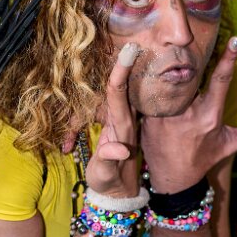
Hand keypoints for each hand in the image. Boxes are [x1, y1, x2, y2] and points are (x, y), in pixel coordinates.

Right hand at [84, 43, 140, 196]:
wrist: (119, 194)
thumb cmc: (110, 183)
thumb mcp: (106, 174)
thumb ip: (110, 159)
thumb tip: (118, 148)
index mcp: (122, 129)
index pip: (118, 96)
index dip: (120, 75)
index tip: (127, 54)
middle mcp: (124, 122)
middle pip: (123, 89)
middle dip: (124, 67)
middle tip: (130, 42)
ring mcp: (122, 124)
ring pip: (121, 94)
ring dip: (123, 73)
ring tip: (126, 50)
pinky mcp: (119, 127)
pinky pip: (118, 102)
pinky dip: (118, 86)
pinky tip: (120, 74)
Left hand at [141, 36, 236, 191]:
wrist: (172, 179)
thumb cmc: (202, 158)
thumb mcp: (230, 144)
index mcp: (210, 116)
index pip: (221, 82)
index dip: (229, 59)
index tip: (234, 40)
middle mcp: (187, 114)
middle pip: (190, 75)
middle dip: (189, 60)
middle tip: (186, 42)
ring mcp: (165, 116)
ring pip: (167, 82)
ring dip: (168, 69)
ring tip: (164, 55)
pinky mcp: (147, 118)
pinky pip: (149, 95)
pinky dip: (149, 85)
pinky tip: (146, 74)